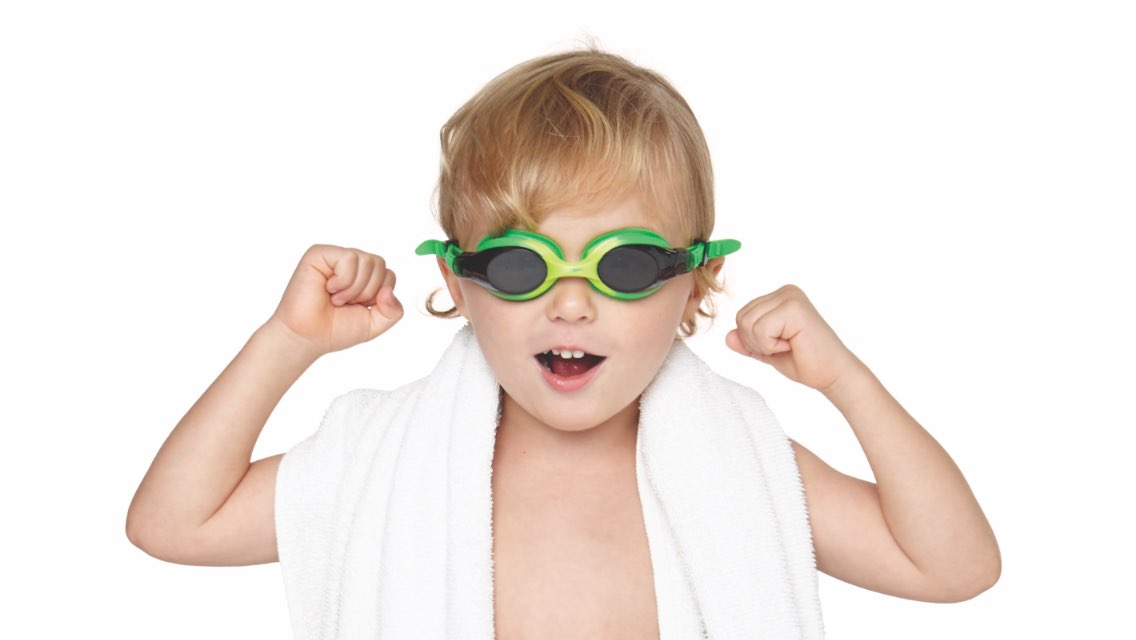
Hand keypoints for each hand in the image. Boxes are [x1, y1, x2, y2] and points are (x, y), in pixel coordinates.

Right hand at [267, 244, 402, 356]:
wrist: (307, 337)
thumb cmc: (334, 329)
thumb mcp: (375, 324)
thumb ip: (393, 311)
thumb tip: (389, 291)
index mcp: (365, 277)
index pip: (389, 275)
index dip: (378, 296)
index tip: (358, 307)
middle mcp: (351, 265)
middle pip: (380, 264)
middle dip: (367, 292)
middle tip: (345, 303)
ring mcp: (336, 257)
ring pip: (367, 261)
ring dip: (353, 288)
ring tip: (336, 298)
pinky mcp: (320, 253)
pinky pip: (349, 258)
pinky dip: (343, 280)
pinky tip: (329, 288)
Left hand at [725, 284, 861, 391]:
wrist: (833, 375)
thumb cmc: (805, 362)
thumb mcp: (768, 352)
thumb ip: (747, 342)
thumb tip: (727, 337)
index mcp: (779, 297)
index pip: (742, 316)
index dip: (753, 340)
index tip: (780, 345)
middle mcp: (785, 291)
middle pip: (741, 318)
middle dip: (756, 342)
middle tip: (785, 347)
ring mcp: (790, 297)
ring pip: (748, 324)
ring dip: (764, 345)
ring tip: (790, 345)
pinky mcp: (794, 308)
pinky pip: (760, 330)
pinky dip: (771, 346)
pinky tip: (794, 344)